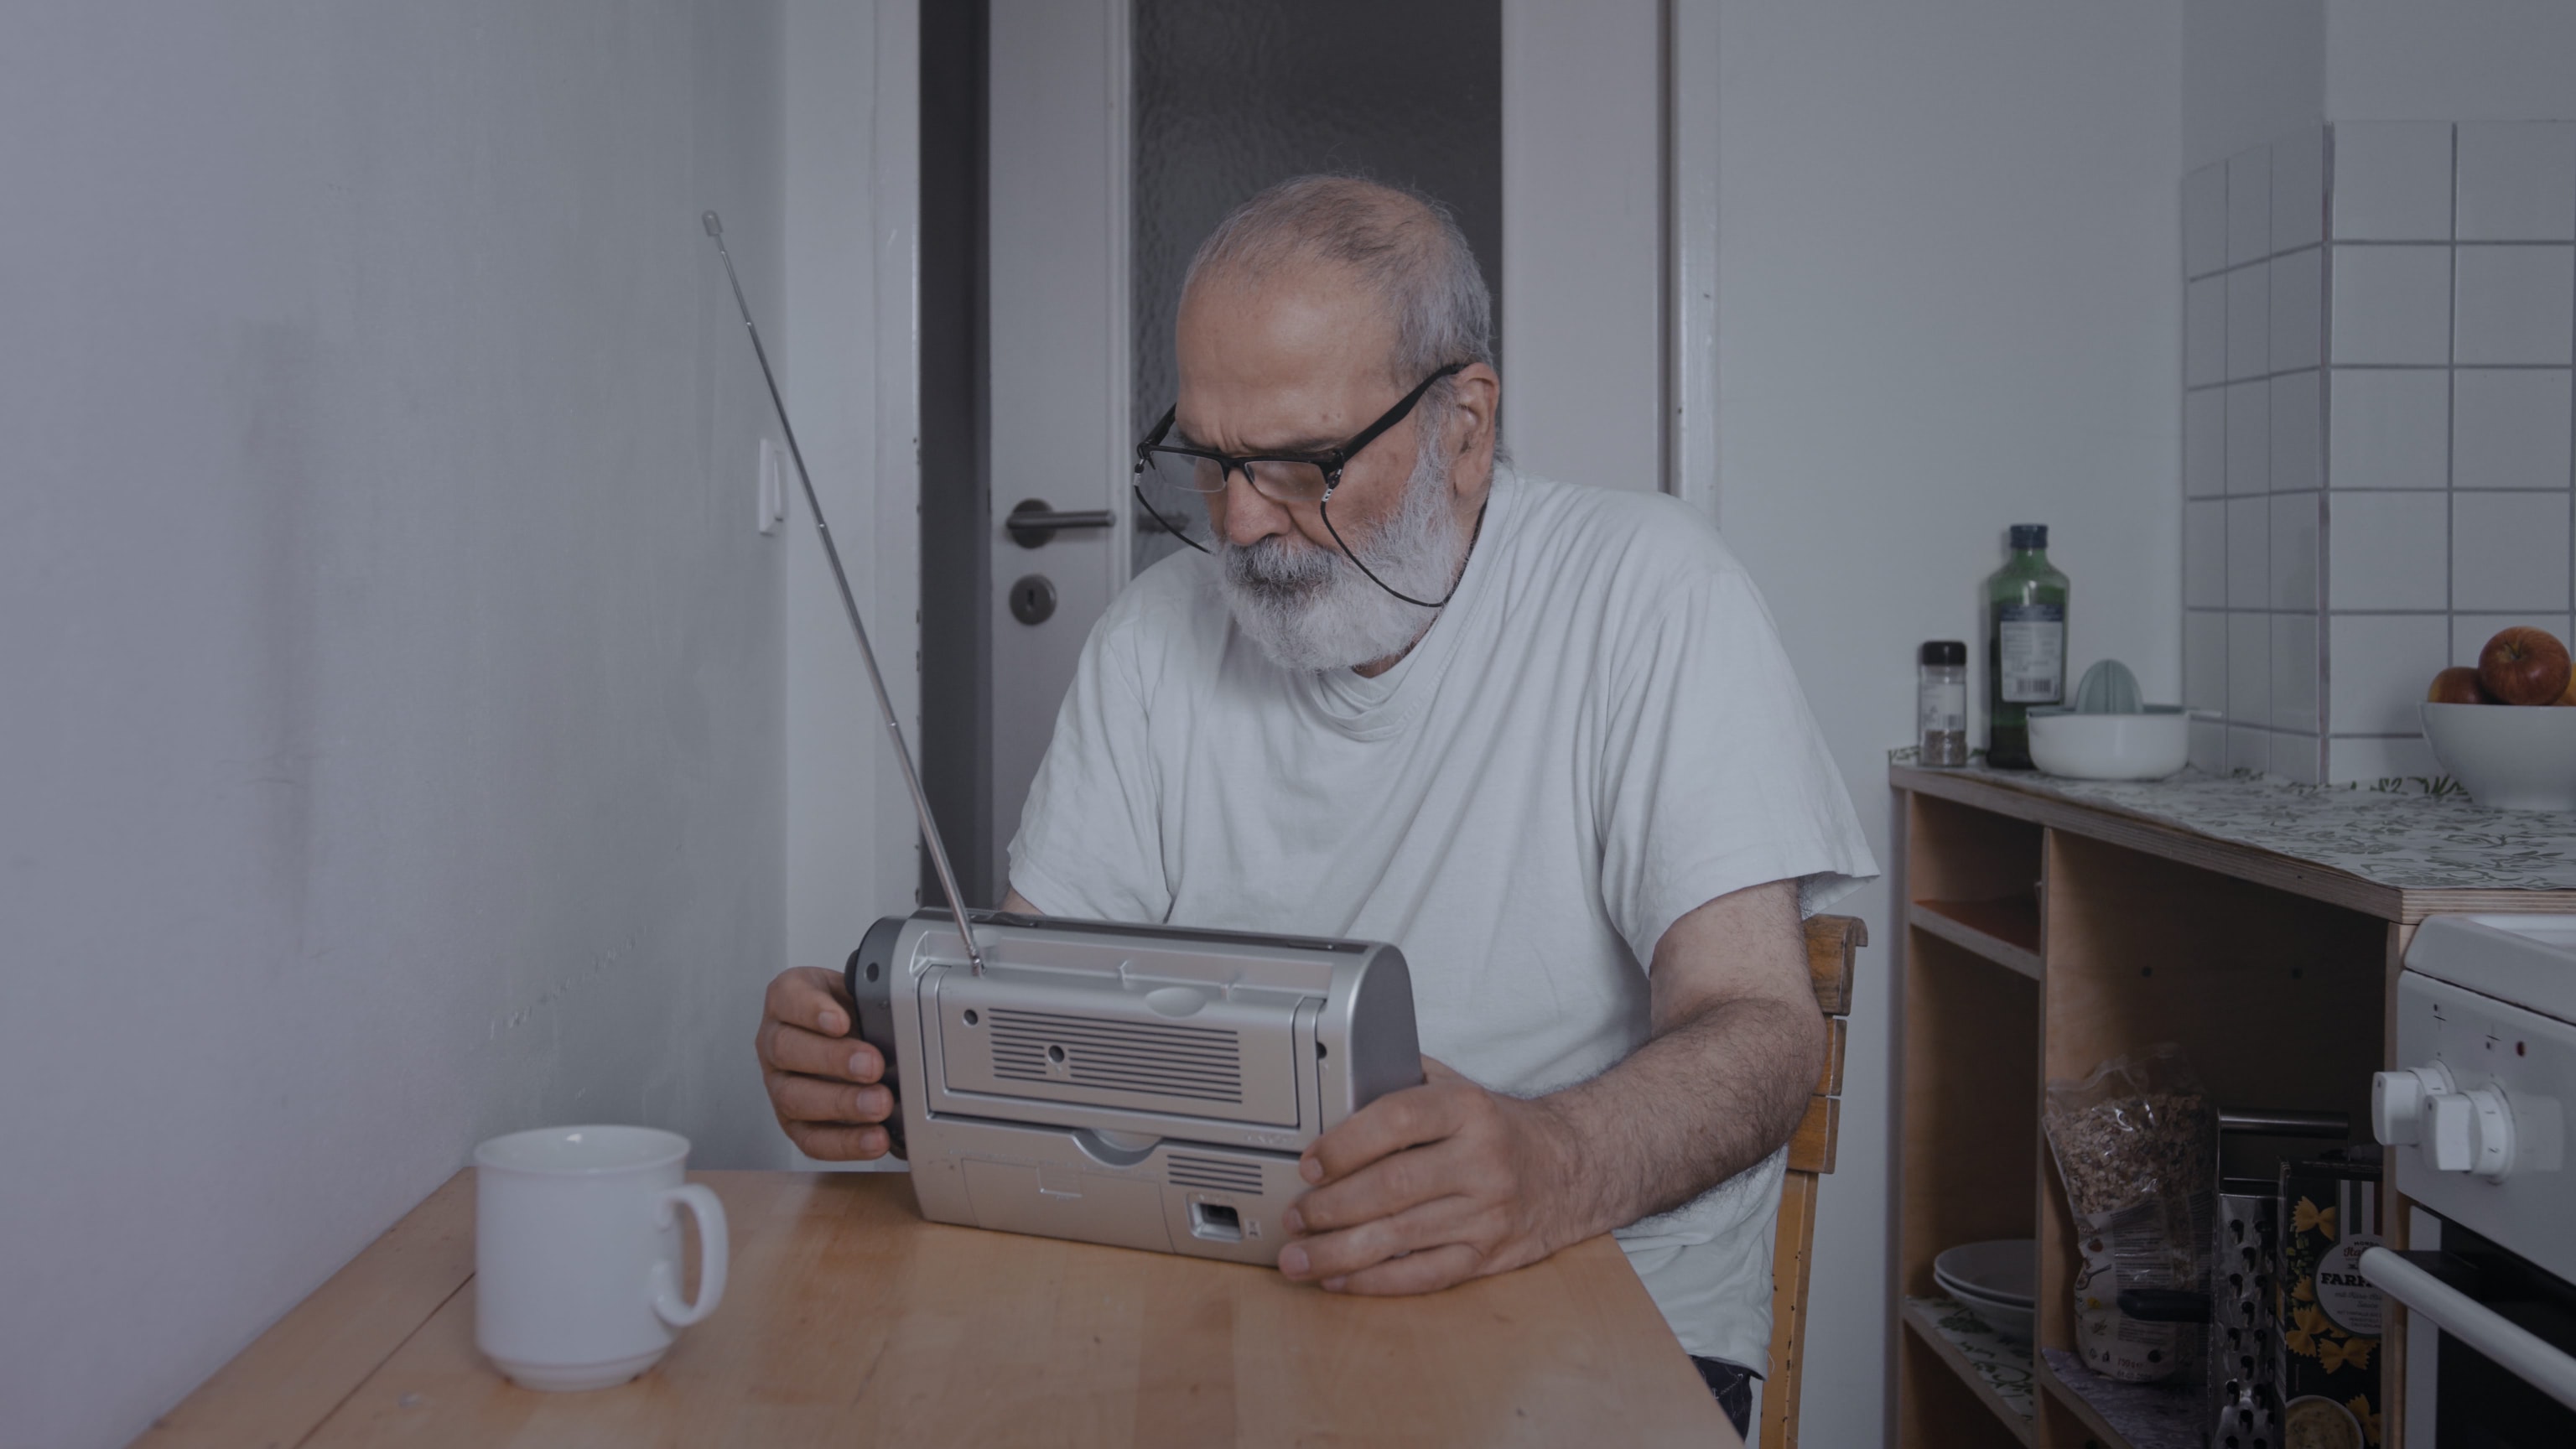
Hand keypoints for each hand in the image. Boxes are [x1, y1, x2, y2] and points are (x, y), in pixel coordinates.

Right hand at [755, 967, 895, 1159]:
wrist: (846, 1035)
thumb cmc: (848, 1010)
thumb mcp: (857, 992)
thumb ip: (869, 1001)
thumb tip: (899, 1023)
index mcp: (787, 1000)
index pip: (788, 999)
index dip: (812, 1011)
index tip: (841, 1022)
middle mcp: (774, 1041)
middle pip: (787, 1050)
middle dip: (833, 1060)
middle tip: (872, 1066)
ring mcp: (779, 1083)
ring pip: (793, 1097)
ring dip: (841, 1104)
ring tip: (879, 1105)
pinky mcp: (793, 1121)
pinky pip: (809, 1138)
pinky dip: (844, 1141)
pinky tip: (873, 1138)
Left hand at [1275, 1058, 1583, 1293]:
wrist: (1571, 1168)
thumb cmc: (1497, 1128)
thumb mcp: (1458, 1088)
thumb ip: (1403, 1081)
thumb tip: (1332, 1083)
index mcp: (1468, 1110)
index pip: (1399, 1119)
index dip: (1346, 1144)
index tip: (1310, 1163)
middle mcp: (1482, 1161)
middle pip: (1393, 1187)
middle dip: (1331, 1207)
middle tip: (1294, 1216)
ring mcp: (1488, 1213)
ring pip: (1402, 1238)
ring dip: (1340, 1252)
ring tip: (1299, 1258)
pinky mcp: (1489, 1255)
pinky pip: (1425, 1275)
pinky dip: (1376, 1282)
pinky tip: (1341, 1280)